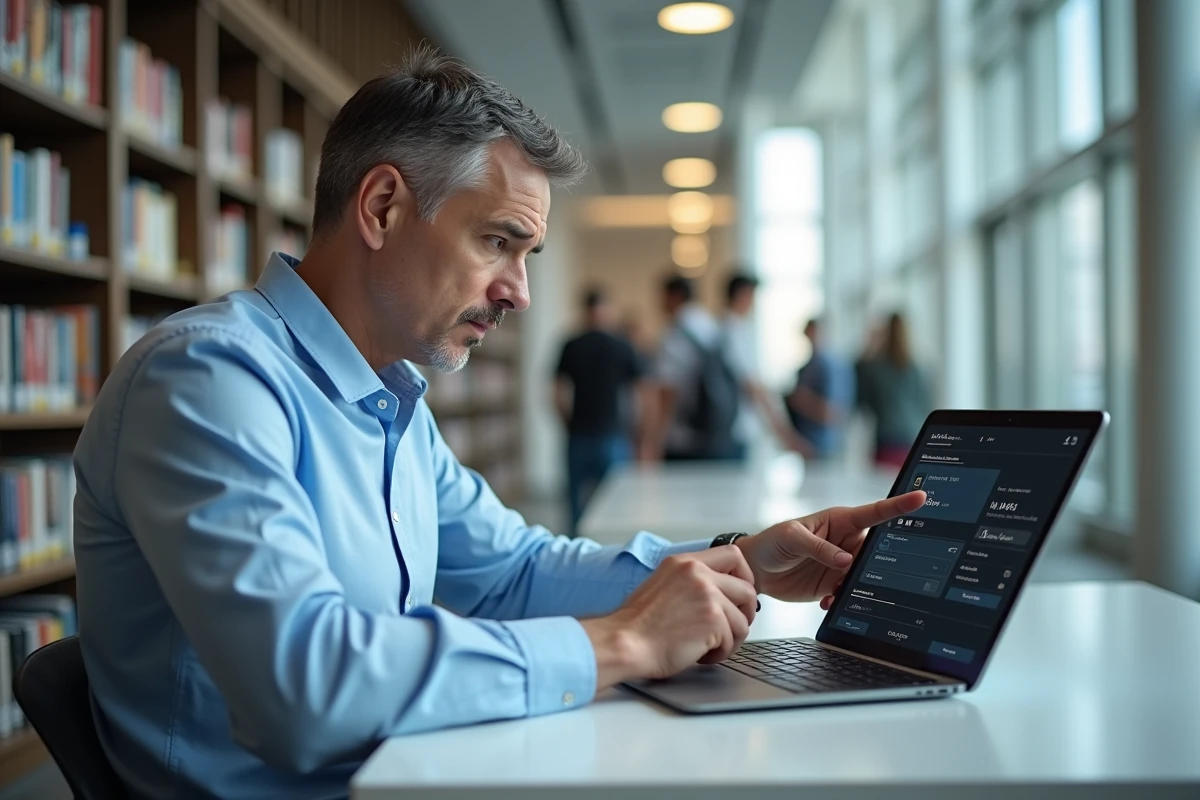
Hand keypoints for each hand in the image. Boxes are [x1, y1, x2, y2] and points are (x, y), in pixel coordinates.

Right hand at [581, 546, 757, 689]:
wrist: (625, 642)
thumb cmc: (638, 624)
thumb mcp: (664, 584)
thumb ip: (692, 581)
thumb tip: (720, 592)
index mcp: (685, 562)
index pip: (733, 555)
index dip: (744, 576)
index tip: (738, 595)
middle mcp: (698, 574)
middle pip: (747, 589)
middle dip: (745, 613)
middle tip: (731, 628)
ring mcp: (708, 595)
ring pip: (742, 619)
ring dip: (730, 638)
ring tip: (707, 647)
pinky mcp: (713, 620)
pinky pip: (733, 640)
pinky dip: (720, 653)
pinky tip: (700, 654)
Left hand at [734, 492, 926, 602]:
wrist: (755, 570)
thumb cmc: (772, 542)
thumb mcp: (792, 538)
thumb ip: (819, 547)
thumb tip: (846, 561)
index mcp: (841, 520)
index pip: (875, 513)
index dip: (899, 506)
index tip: (920, 498)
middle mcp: (846, 541)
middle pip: (876, 551)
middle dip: (879, 563)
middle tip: (859, 572)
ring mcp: (841, 564)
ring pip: (865, 575)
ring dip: (857, 586)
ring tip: (835, 591)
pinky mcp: (833, 584)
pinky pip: (849, 593)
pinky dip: (843, 600)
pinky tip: (827, 602)